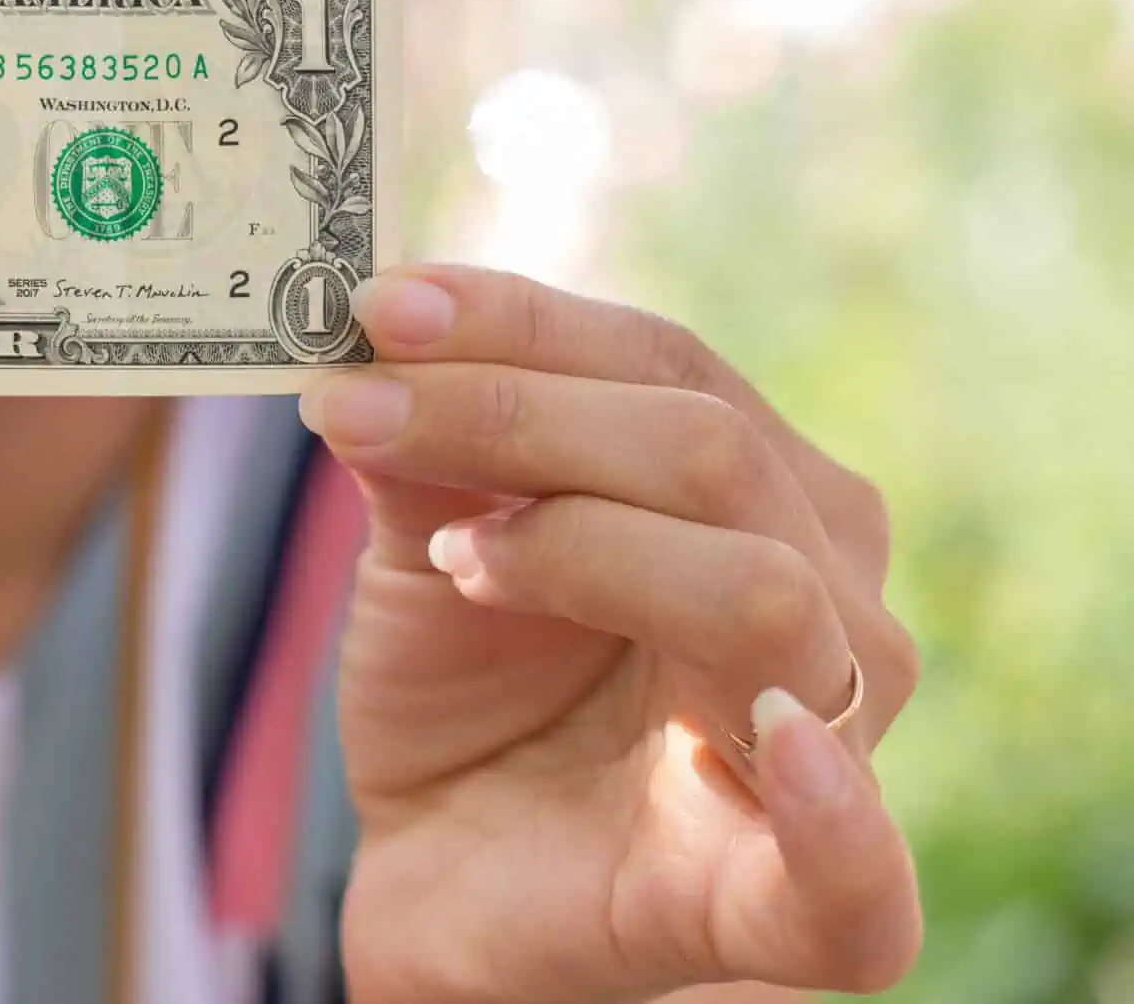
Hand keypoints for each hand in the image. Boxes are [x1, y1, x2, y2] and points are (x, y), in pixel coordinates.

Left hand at [304, 265, 921, 1003]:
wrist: (446, 873)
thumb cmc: (465, 687)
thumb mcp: (426, 537)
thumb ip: (421, 442)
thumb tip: (372, 332)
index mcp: (762, 490)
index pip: (665, 364)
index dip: (519, 323)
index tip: (377, 306)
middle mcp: (830, 599)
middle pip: (707, 452)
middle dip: (511, 416)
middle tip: (355, 411)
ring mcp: (829, 750)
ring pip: (759, 592)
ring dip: (584, 550)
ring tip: (457, 563)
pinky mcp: (796, 906)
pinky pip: (859, 876)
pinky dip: (835, 814)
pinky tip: (777, 740)